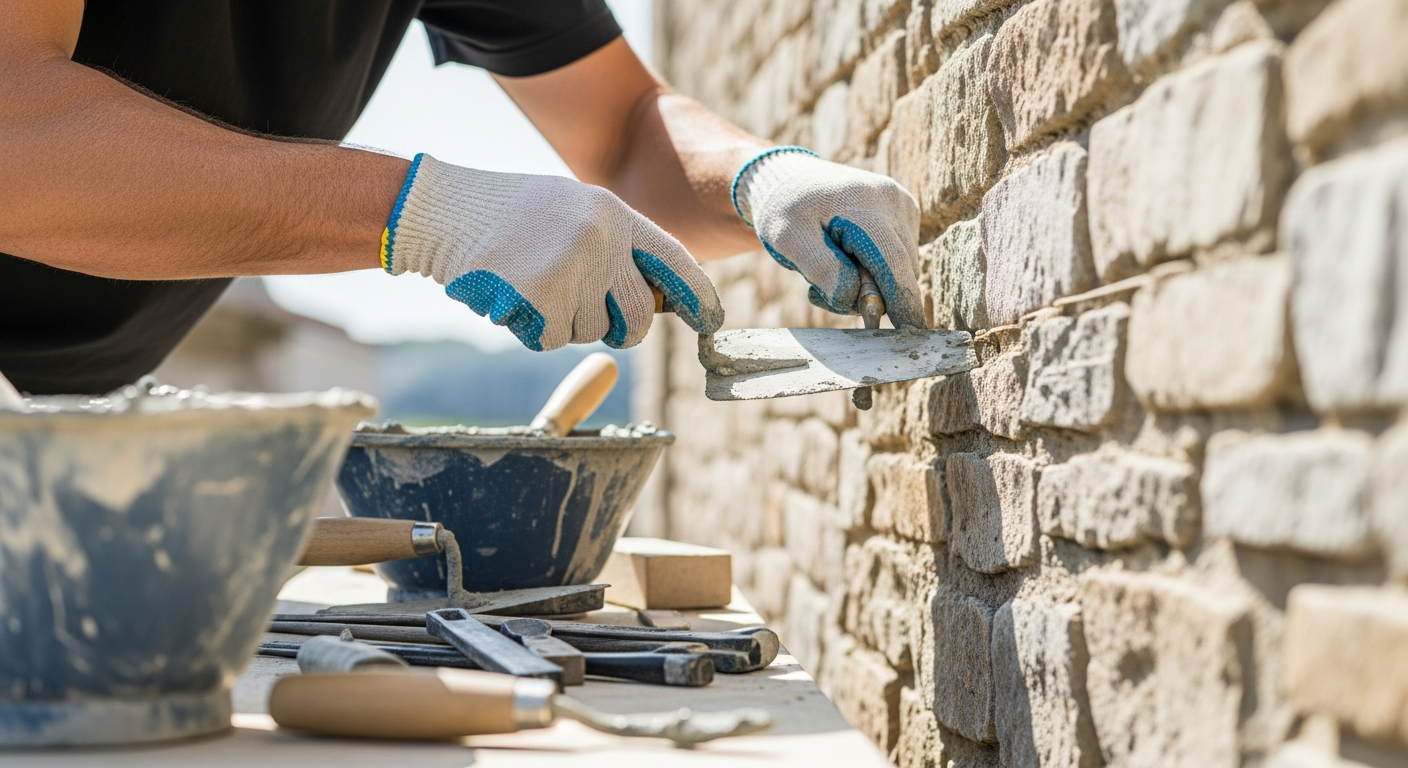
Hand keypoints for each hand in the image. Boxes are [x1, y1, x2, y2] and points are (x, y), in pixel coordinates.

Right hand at [381, 154, 722, 350]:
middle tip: (597, 320)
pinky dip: (531, 328)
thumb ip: (616, 247)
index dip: (697, 295)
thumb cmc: (510, 214)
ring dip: (561, 322)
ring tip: (531, 281)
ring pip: (587, 332)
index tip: (711, 320)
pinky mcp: (542, 300)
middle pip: (636, 317)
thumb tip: (655, 300)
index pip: (674, 260)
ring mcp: (573, 271)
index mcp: (615, 215)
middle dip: (620, 330)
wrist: (446, 211)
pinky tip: (512, 294)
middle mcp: (602, 242)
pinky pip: (551, 338)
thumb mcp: (574, 211)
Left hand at [733, 148, 924, 327]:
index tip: (913, 332)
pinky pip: (898, 256)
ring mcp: (901, 205)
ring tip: (828, 270)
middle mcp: (892, 201)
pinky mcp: (903, 213)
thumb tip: (856, 297)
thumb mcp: (788, 240)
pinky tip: (846, 258)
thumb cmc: (785, 210)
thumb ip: (822, 268)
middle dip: (870, 295)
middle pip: (899, 269)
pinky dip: (875, 269)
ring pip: (901, 267)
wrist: (789, 179)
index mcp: (865, 205)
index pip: (892, 262)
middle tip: (820, 292)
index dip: (903, 300)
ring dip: (870, 283)